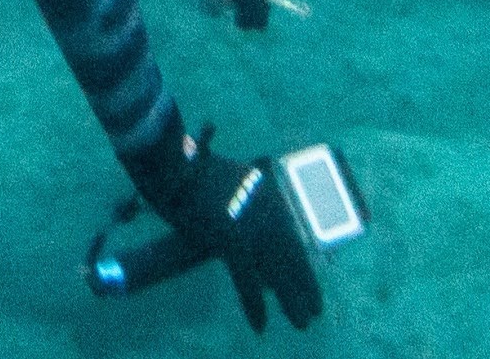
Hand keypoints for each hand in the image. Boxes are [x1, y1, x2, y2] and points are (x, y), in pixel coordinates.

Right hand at [115, 127, 326, 332]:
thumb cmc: (194, 170)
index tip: (311, 283)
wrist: (175, 164)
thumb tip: (254, 226)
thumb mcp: (234, 182)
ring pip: (279, 274)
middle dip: (305, 286)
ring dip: (291, 301)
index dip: (303, 265)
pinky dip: (254, 306)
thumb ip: (249, 202)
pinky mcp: (233, 242)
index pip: (293, 238)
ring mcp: (252, 228)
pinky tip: (260, 324)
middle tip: (314, 311)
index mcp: (269, 197)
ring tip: (302, 323)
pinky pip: (248, 282)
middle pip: (293, 258)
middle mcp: (267, 213)